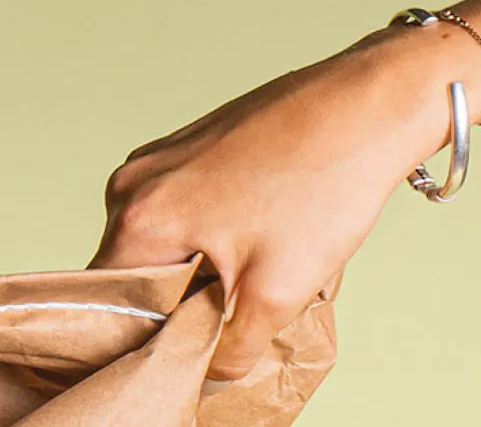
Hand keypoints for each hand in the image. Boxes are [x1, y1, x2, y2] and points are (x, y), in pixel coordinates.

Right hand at [89, 25, 480, 382]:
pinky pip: (184, 213)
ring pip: (164, 245)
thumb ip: (229, 350)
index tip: (185, 355)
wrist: (372, 104)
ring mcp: (161, 158)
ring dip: (200, 272)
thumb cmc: (324, 186)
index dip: (143, 342)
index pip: (109, 306)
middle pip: (135, 275)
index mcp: (139, 216)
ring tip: (256, 272)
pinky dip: (214, 238)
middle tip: (233, 319)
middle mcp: (134, 182)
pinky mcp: (192, 146)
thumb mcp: (277, 293)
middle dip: (178, 306)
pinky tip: (264, 237)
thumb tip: (208, 376)